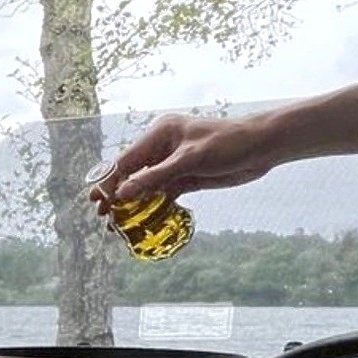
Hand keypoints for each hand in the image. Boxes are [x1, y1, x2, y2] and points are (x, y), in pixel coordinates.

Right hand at [91, 112, 273, 209]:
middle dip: (117, 193)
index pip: (127, 159)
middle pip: (132, 173)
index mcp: (160, 133)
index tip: (96, 199)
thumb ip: (157, 177)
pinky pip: (163, 193)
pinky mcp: (186, 178)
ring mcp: (174, 164)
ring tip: (118, 224)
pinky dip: (153, 206)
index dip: (110, 180)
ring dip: (133, 204)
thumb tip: (124, 193)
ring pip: (146, 186)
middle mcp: (163, 148)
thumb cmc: (228, 143)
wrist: (261, 148)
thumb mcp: (191, 160)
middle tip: (103, 215)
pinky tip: (143, 221)